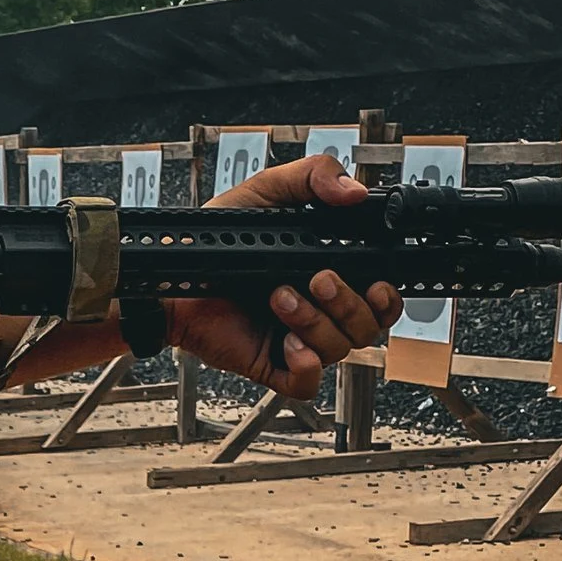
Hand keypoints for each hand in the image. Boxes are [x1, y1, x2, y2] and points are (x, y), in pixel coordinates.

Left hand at [171, 152, 401, 397]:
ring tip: (279, 296)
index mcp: (332, 272)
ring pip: (340, 349)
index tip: (377, 282)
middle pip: (368, 325)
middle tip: (317, 278)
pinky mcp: (273, 365)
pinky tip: (288, 343)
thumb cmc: (218, 241)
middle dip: (349, 303)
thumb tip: (355, 191)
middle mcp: (321, 310)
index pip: (381, 296)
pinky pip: (307, 383)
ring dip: (316, 322)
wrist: (173, 278)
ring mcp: (299, 340)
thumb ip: (313, 177)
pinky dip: (306, 365)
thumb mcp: (268, 192)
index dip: (388, 295)